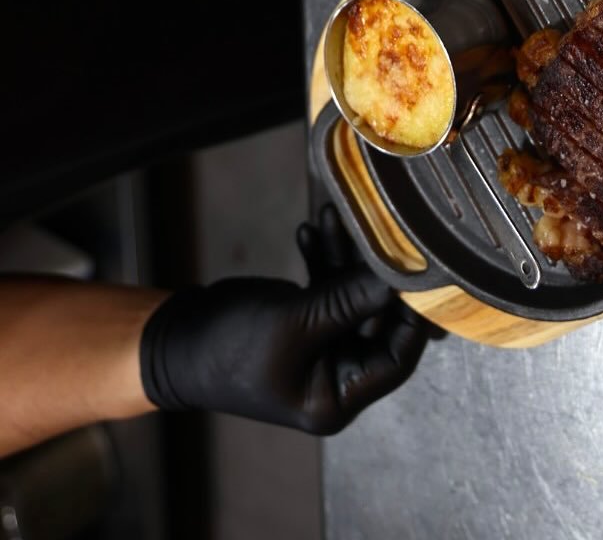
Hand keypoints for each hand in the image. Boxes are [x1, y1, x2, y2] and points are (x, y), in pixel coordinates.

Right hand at [139, 206, 428, 433]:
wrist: (174, 339)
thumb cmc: (229, 348)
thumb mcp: (296, 323)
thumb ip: (350, 300)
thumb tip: (400, 278)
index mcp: (337, 396)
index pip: (397, 357)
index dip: (411, 315)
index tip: (418, 270)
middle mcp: (335, 373)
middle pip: (377, 319)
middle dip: (374, 273)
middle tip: (381, 231)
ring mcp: (321, 344)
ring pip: (352, 294)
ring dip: (345, 255)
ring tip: (336, 216)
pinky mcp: (306, 319)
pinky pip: (328, 285)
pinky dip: (323, 258)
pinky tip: (312, 228)